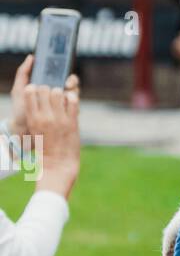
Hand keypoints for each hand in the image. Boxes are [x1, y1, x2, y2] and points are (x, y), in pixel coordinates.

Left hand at [4, 55, 76, 136]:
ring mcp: (63, 106)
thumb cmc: (20, 108)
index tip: (65, 75)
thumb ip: (24, 73)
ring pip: (74, 95)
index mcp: (48, 85)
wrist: (21, 128)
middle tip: (67, 84)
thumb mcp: (19, 90)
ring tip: (68, 93)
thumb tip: (32, 57)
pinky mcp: (65, 116)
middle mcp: (57, 94)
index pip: (62, 75)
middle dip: (71, 82)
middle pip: (71, 84)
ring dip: (73, 92)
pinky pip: (74, 109)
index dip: (65, 73)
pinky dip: (73, 106)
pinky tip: (69, 105)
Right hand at [23, 81, 80, 199]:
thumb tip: (40, 102)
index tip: (39, 94)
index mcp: (32, 119)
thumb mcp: (35, 132)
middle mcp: (44, 117)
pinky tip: (71, 103)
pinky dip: (72, 98)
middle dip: (48, 90)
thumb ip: (37, 116)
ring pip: (58, 92)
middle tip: (52, 97)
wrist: (58, 167)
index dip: (35, 89)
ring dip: (61, 93)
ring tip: (62, 101)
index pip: (30, 91)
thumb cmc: (45, 150)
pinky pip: (73, 101)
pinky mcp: (72, 123)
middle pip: (44, 89)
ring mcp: (59, 119)